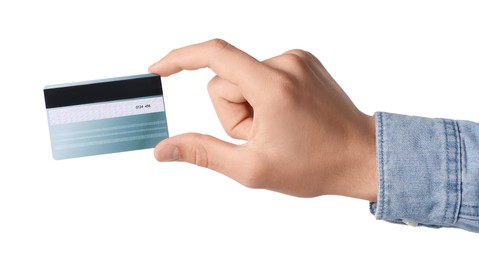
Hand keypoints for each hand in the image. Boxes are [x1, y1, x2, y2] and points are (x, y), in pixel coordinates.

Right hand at [149, 39, 376, 200]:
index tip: (159, 69)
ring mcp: (297, 59)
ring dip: (250, 107)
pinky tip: (286, 116)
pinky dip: (264, 96)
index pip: (214, 54)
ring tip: (276, 128)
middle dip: (233, 113)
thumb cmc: (314, 166)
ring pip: (243, 78)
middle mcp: (285, 63)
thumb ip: (203, 154)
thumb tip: (164, 149)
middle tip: (261, 137)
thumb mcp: (252, 168)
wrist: (361, 156)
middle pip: (226, 81)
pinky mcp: (302, 61)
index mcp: (272, 86)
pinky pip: (262, 74)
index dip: (179, 59)